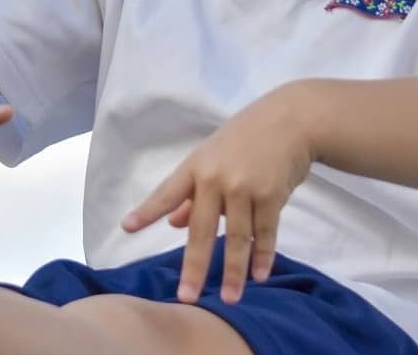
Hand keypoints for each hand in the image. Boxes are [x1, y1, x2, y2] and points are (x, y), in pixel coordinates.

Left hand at [120, 82, 314, 304]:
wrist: (290, 119)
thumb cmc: (245, 139)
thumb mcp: (212, 156)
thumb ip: (193, 193)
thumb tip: (173, 224)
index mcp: (196, 167)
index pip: (167, 192)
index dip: (148, 210)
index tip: (127, 227)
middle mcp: (216, 178)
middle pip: (202, 229)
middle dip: (195, 266)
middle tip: (187, 296)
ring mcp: (245, 187)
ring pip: (237, 237)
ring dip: (234, 271)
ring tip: (230, 298)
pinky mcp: (271, 195)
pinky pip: (265, 232)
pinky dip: (263, 256)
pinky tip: (259, 275)